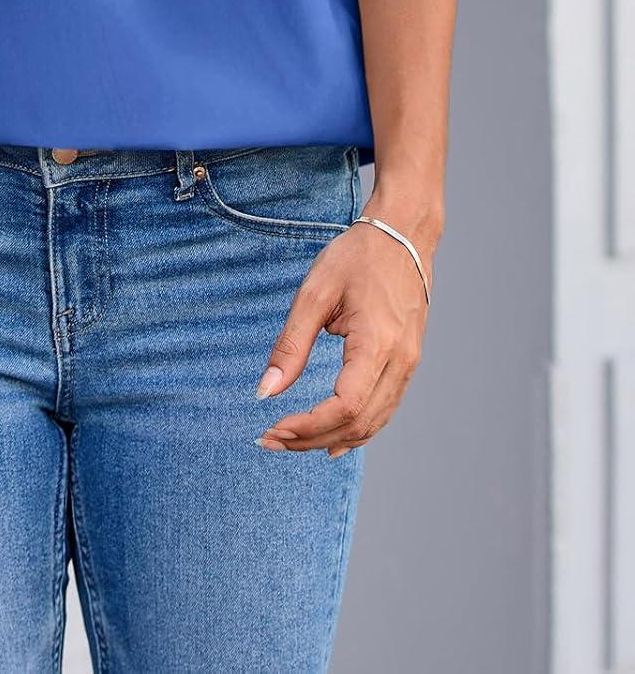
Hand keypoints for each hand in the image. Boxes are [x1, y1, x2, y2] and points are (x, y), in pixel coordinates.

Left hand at [254, 200, 437, 456]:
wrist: (403, 235)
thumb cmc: (356, 257)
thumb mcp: (315, 293)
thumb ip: (291, 345)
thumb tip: (265, 392)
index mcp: (377, 344)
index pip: (344, 406)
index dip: (307, 426)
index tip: (272, 428)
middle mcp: (400, 362)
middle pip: (358, 423)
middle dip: (312, 439)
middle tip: (270, 439)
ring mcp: (409, 364)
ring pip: (373, 423)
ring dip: (332, 438)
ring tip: (291, 440)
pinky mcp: (408, 362)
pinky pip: (383, 409)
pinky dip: (356, 429)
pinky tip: (332, 439)